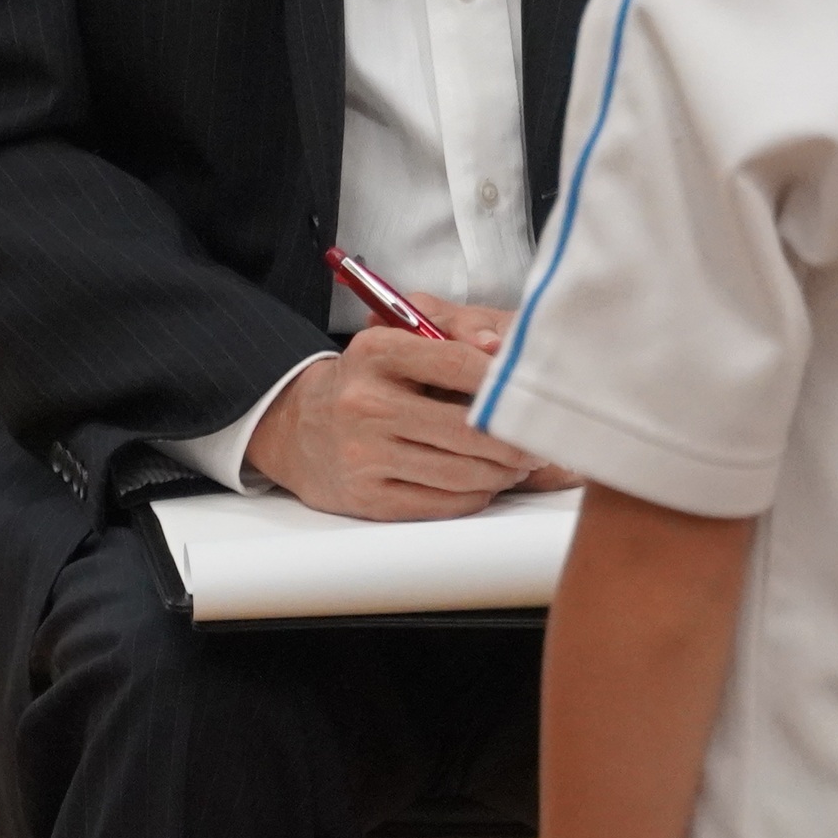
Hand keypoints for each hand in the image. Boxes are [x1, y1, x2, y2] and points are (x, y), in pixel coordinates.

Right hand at [246, 295, 550, 516]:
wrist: (299, 428)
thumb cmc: (365, 382)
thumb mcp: (395, 340)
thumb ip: (451, 335)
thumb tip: (502, 351)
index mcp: (376, 353)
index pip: (459, 363)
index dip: (504, 382)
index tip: (532, 392)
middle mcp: (366, 403)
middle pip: (467, 428)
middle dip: (515, 439)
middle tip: (538, 440)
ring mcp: (364, 454)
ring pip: (461, 472)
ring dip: (502, 472)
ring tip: (517, 463)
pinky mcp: (368, 498)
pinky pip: (442, 503)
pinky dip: (475, 495)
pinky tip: (484, 482)